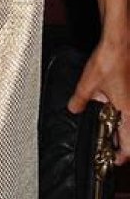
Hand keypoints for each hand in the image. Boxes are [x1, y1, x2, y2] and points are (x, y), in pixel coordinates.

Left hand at [68, 36, 129, 163]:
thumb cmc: (109, 60)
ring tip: (103, 124)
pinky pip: (127, 106)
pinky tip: (107, 103)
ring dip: (118, 124)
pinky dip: (119, 110)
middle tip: (105, 143)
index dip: (120, 156)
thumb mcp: (87, 83)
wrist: (119, 40)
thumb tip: (74, 109)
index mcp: (128, 112)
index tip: (111, 159)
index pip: (129, 146)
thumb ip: (79, 100)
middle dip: (118, 140)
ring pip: (129, 119)